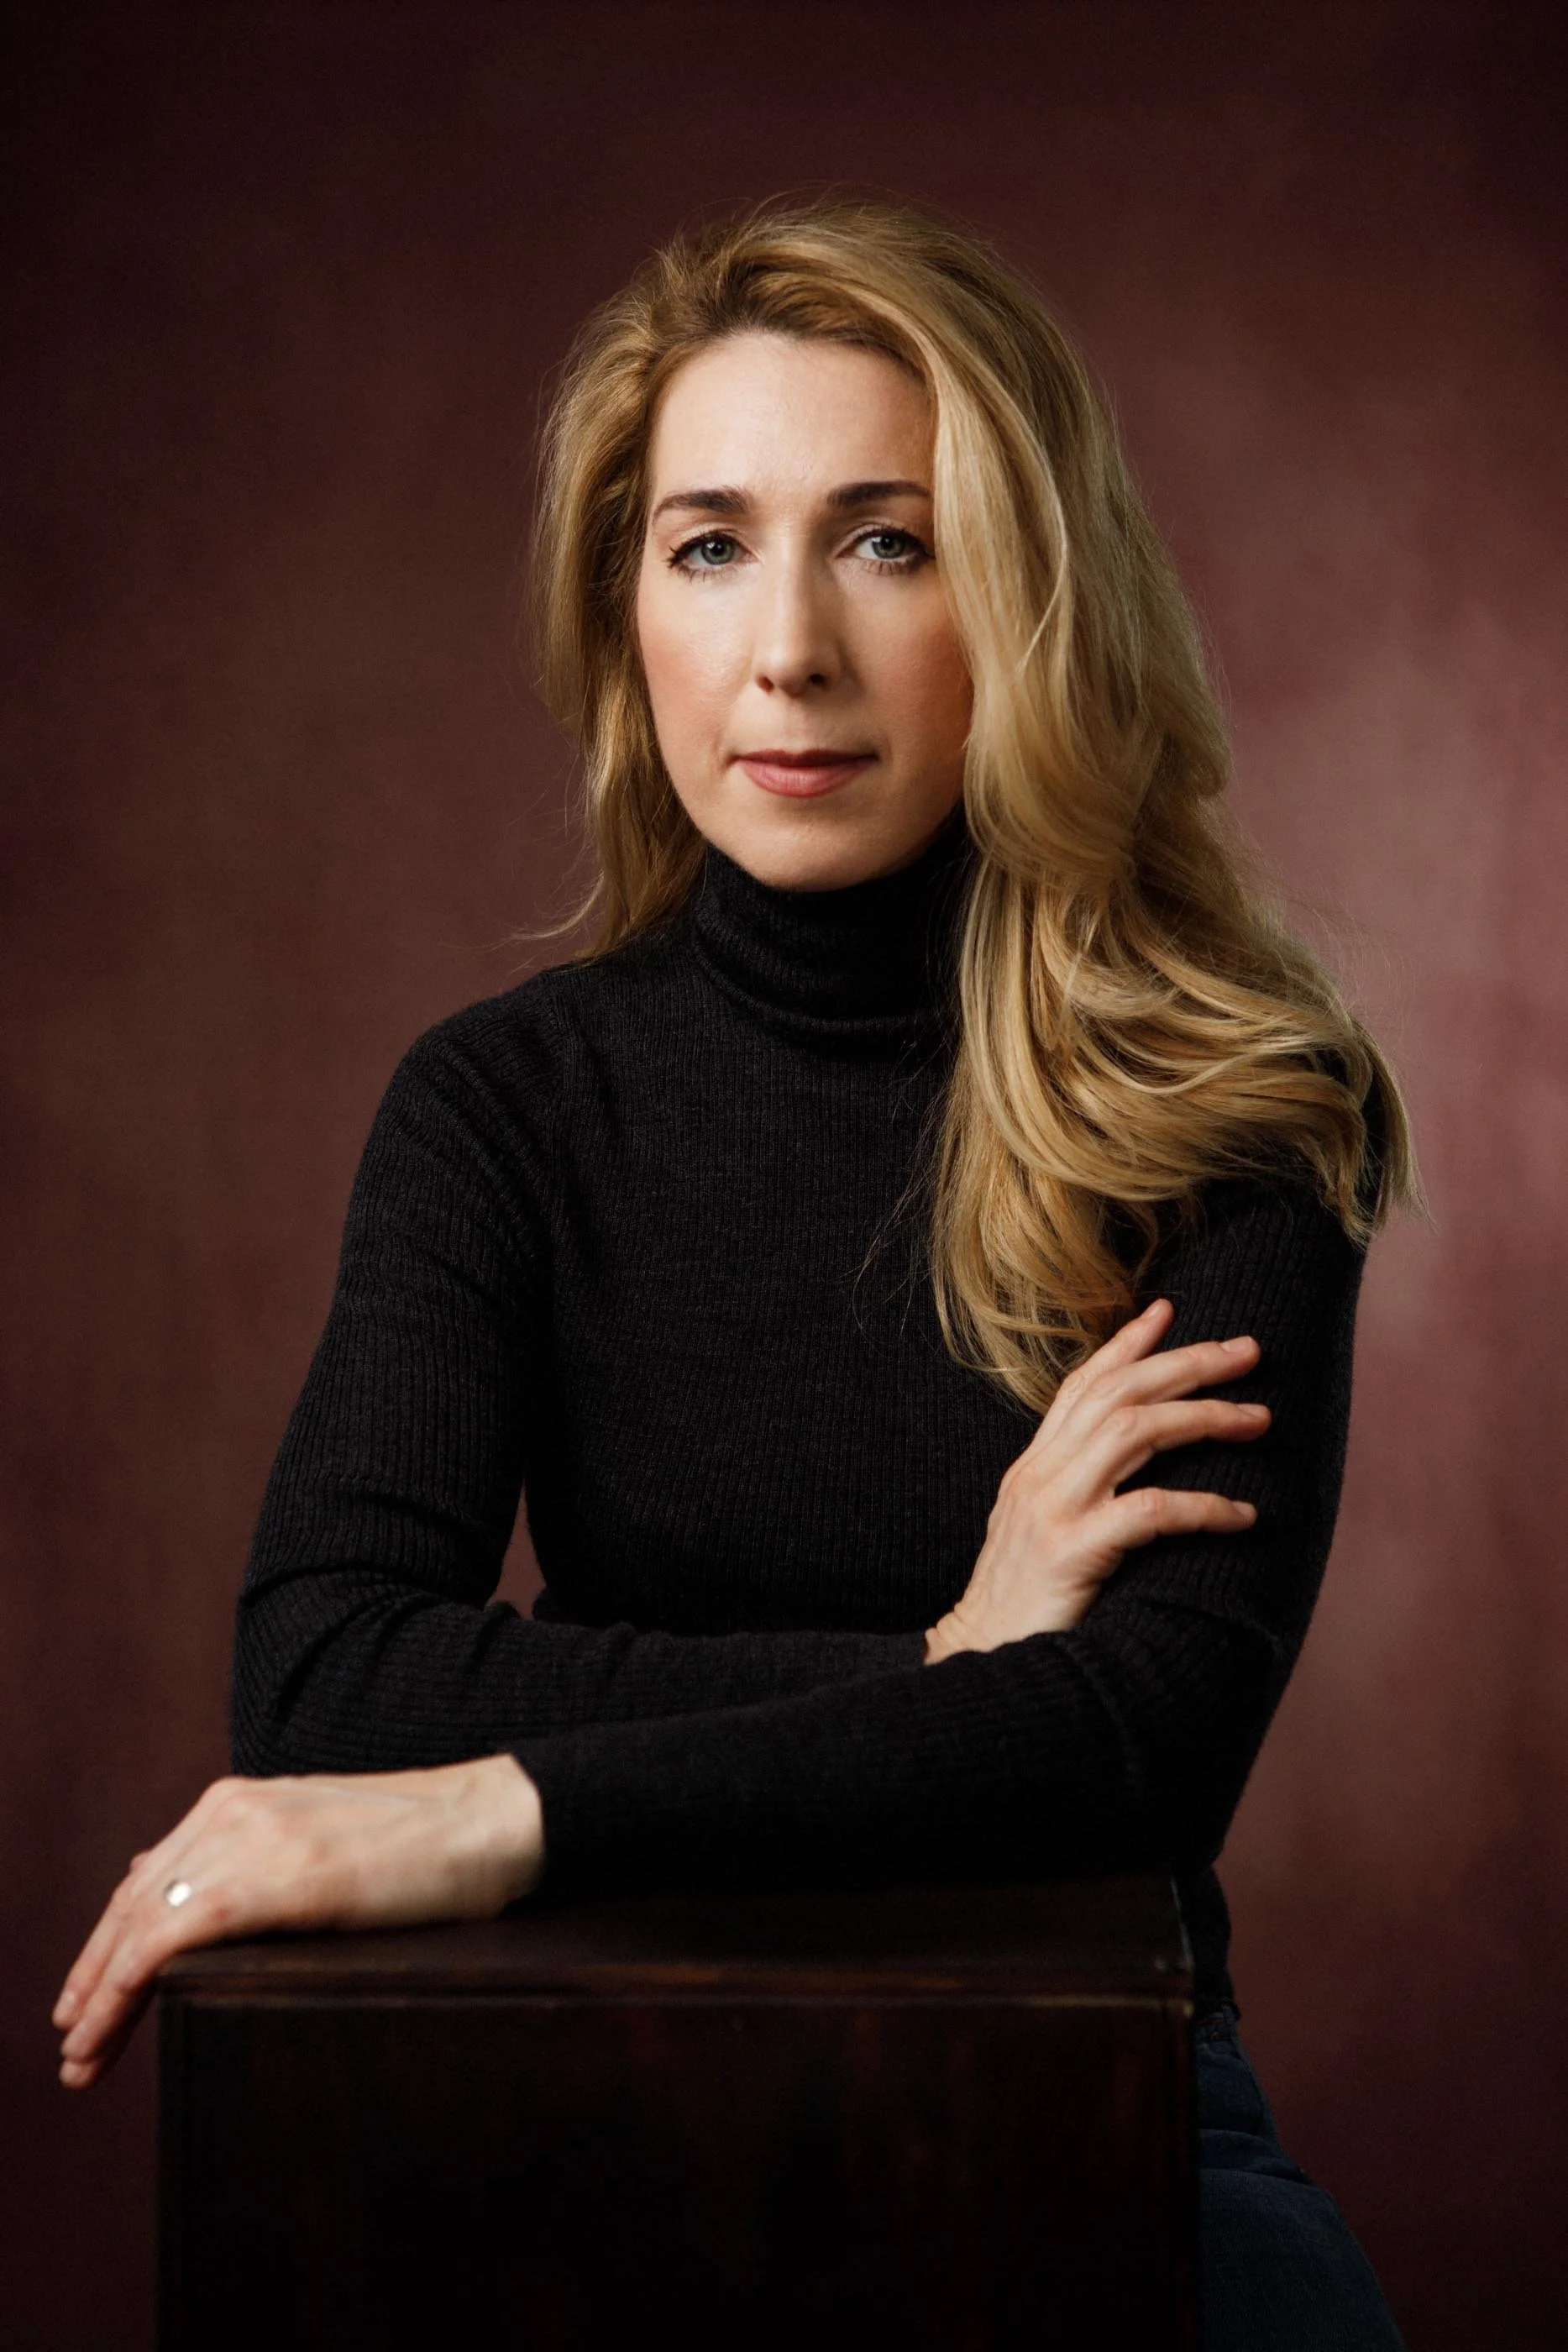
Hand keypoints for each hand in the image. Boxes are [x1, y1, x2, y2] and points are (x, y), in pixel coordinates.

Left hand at [52, 1754, 542, 2088]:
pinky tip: (110, 2023)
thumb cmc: (423, 1846)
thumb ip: (250, 1859)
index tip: (83, 2001)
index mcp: (240, 1800)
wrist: (490, 1821)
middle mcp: (233, 1810)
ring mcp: (254, 1837)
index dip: (105, 1944)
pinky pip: (173, 1933)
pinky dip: (128, 1982)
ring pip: (140, 1923)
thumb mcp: (318, 1841)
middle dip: (93, 1977)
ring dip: (99, 1995)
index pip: (148, 1880)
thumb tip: (170, 1887)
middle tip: (72, 2045)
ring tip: (80, 2055)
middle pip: (133, 1903)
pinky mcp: (278, 1875)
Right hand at [925, 1298, 1266, 1661]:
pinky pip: (1151, 1512)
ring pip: (1136, 1433)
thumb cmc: (1022, 1608)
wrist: (981, 1666)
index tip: (1166, 1310)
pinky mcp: (1073, 1552)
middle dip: (1187, 1364)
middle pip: (1119, 1394)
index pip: (1080, 1386)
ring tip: (1258, 1419)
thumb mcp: (1039, 1533)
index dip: (1124, 1344)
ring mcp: (1053, 1510)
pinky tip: (1243, 1515)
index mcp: (1032, 1468)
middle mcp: (1039, 1476)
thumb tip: (1131, 1468)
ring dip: (1205, 1417)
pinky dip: (1205, 1507)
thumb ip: (1074, 1492)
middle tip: (1247, 1351)